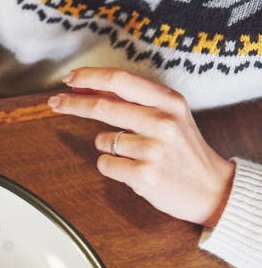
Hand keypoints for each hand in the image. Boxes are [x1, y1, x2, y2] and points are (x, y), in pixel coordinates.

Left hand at [48, 67, 234, 226]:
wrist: (212, 189)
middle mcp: (163, 121)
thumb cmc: (183, 150)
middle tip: (55, 103)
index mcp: (169, 101)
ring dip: (107, 146)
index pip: (120, 80)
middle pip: (102, 107)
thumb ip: (132, 102)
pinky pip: (105, 164)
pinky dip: (112, 167)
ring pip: (101, 140)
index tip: (68, 79)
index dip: (89, 77)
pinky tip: (134, 170)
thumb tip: (87, 88)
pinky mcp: (144, 175)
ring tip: (135, 155)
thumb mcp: (169, 116)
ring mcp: (154, 149)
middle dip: (73, 104)